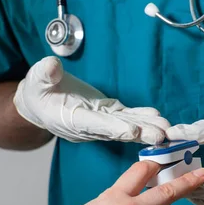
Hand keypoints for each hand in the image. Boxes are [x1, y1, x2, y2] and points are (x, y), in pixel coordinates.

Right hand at [13, 56, 169, 143]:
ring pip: (126, 125)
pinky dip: (143, 117)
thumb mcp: (35, 80)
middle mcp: (89, 125)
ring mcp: (100, 120)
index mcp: (71, 119)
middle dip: (141, 133)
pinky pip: (127, 116)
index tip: (133, 132)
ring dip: (148, 128)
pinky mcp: (106, 113)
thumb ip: (44, 75)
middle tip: (162, 136)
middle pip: (118, 130)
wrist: (38, 104)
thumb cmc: (36, 93)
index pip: (96, 124)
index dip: (115, 128)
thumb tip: (52, 67)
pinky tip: (159, 117)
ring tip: (168, 130)